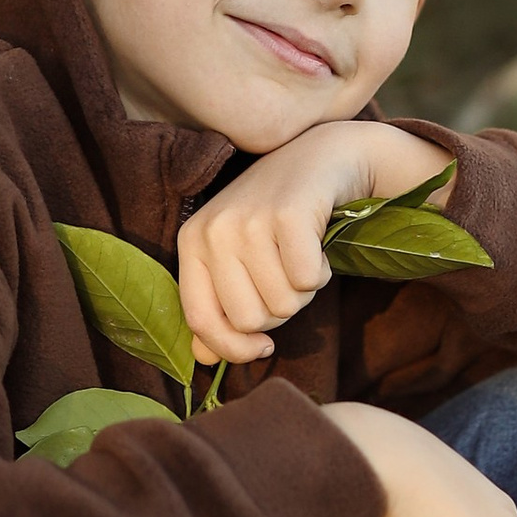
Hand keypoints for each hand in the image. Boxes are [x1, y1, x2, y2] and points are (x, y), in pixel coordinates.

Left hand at [177, 124, 452, 365]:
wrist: (324, 156)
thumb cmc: (277, 217)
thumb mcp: (237, 256)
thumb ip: (218, 305)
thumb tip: (205, 359)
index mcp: (192, 241)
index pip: (201, 320)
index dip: (234, 349)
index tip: (262, 348)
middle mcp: (214, 229)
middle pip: (249, 320)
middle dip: (279, 310)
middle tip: (287, 276)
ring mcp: (250, 219)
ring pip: (283, 304)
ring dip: (303, 290)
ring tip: (301, 255)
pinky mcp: (289, 213)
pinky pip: (309, 281)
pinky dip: (322, 271)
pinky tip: (317, 244)